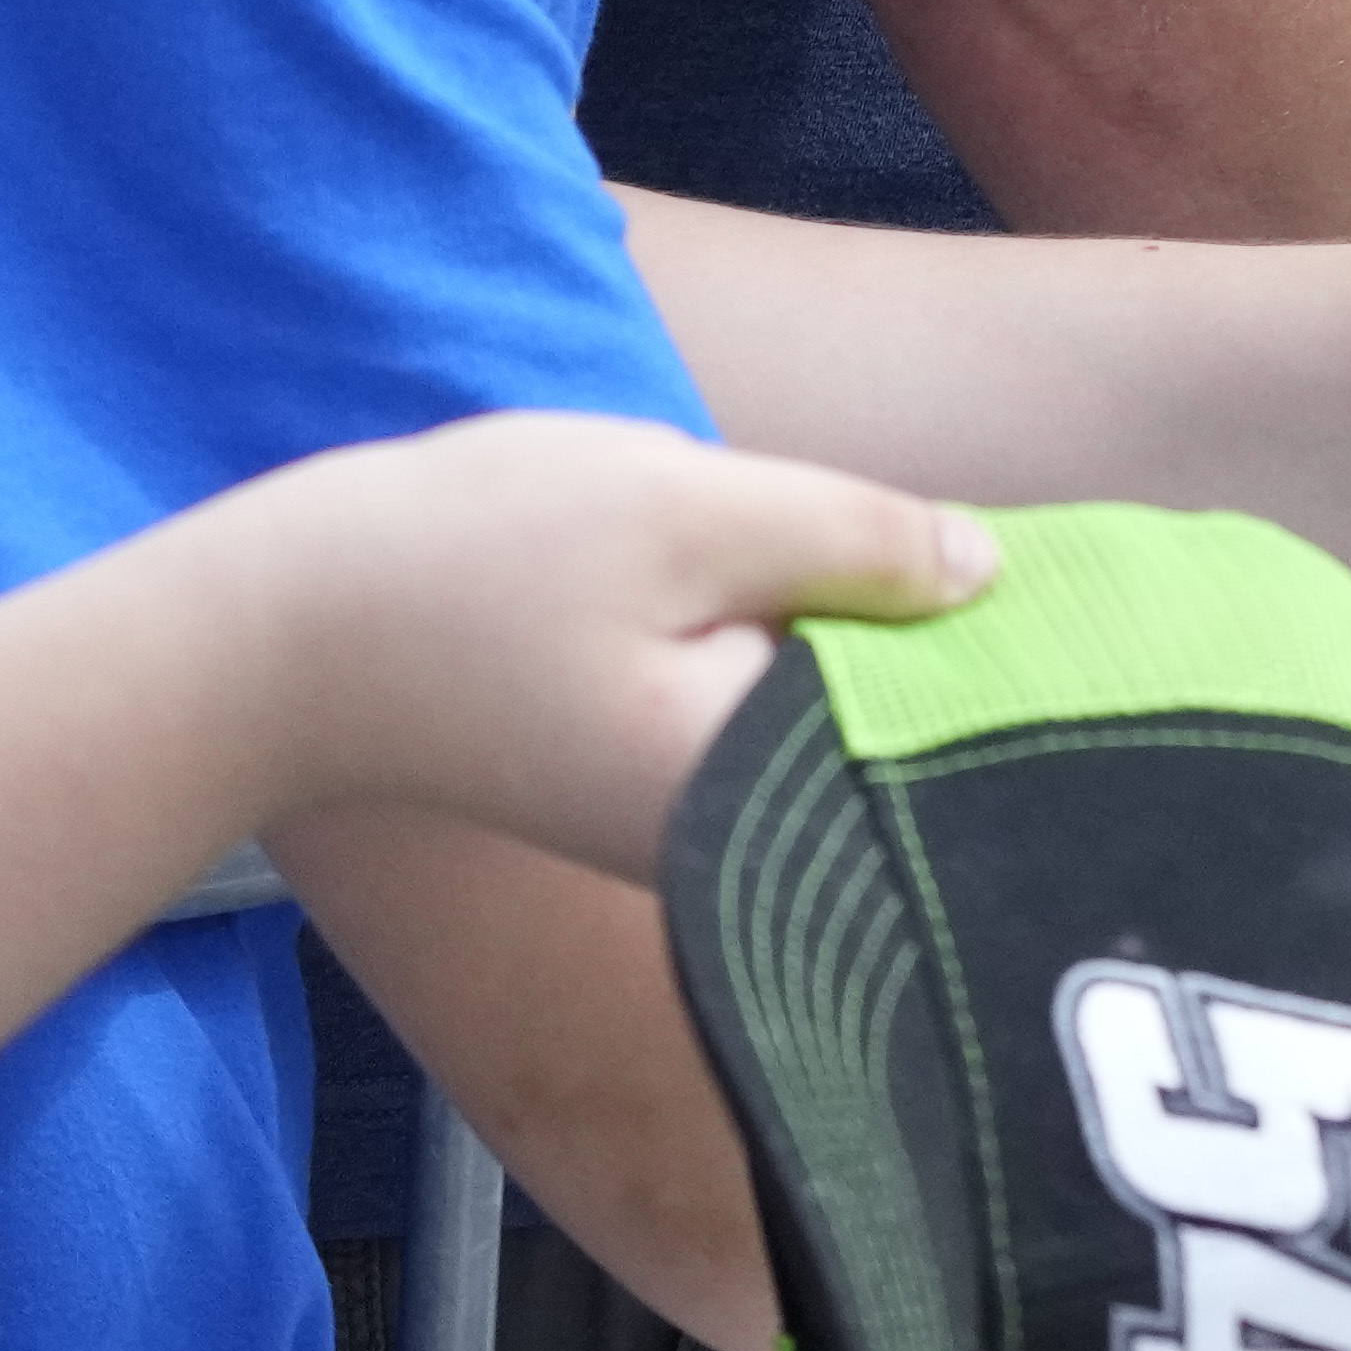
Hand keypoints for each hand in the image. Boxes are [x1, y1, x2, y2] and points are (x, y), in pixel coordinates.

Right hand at [234, 417, 993, 878]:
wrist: (272, 639)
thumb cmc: (468, 562)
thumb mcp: (686, 509)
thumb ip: (851, 538)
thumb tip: (987, 572)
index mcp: (756, 791)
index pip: (951, 730)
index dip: (1013, 644)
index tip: (1078, 586)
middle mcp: (734, 841)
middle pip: (902, 730)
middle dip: (937, 643)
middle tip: (963, 557)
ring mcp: (687, 822)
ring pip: (834, 711)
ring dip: (854, 634)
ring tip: (863, 563)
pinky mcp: (647, 784)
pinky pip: (767, 710)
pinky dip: (787, 649)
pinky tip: (773, 589)